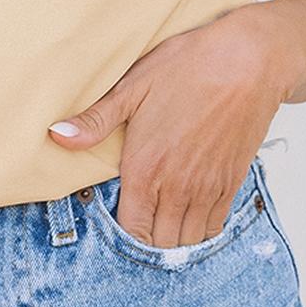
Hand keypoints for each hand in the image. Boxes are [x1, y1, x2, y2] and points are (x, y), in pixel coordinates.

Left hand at [46, 5, 299, 248]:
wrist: (249, 62)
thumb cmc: (188, 67)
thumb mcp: (133, 86)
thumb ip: (95, 120)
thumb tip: (56, 135)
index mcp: (146, 169)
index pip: (131, 231)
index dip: (122, 236)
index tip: (117, 223)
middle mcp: (177, 188)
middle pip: (160, 244)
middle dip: (146, 243)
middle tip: (138, 224)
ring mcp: (207, 188)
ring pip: (188, 241)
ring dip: (174, 240)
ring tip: (161, 225)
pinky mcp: (232, 183)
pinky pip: (214, 227)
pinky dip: (200, 231)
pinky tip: (189, 215)